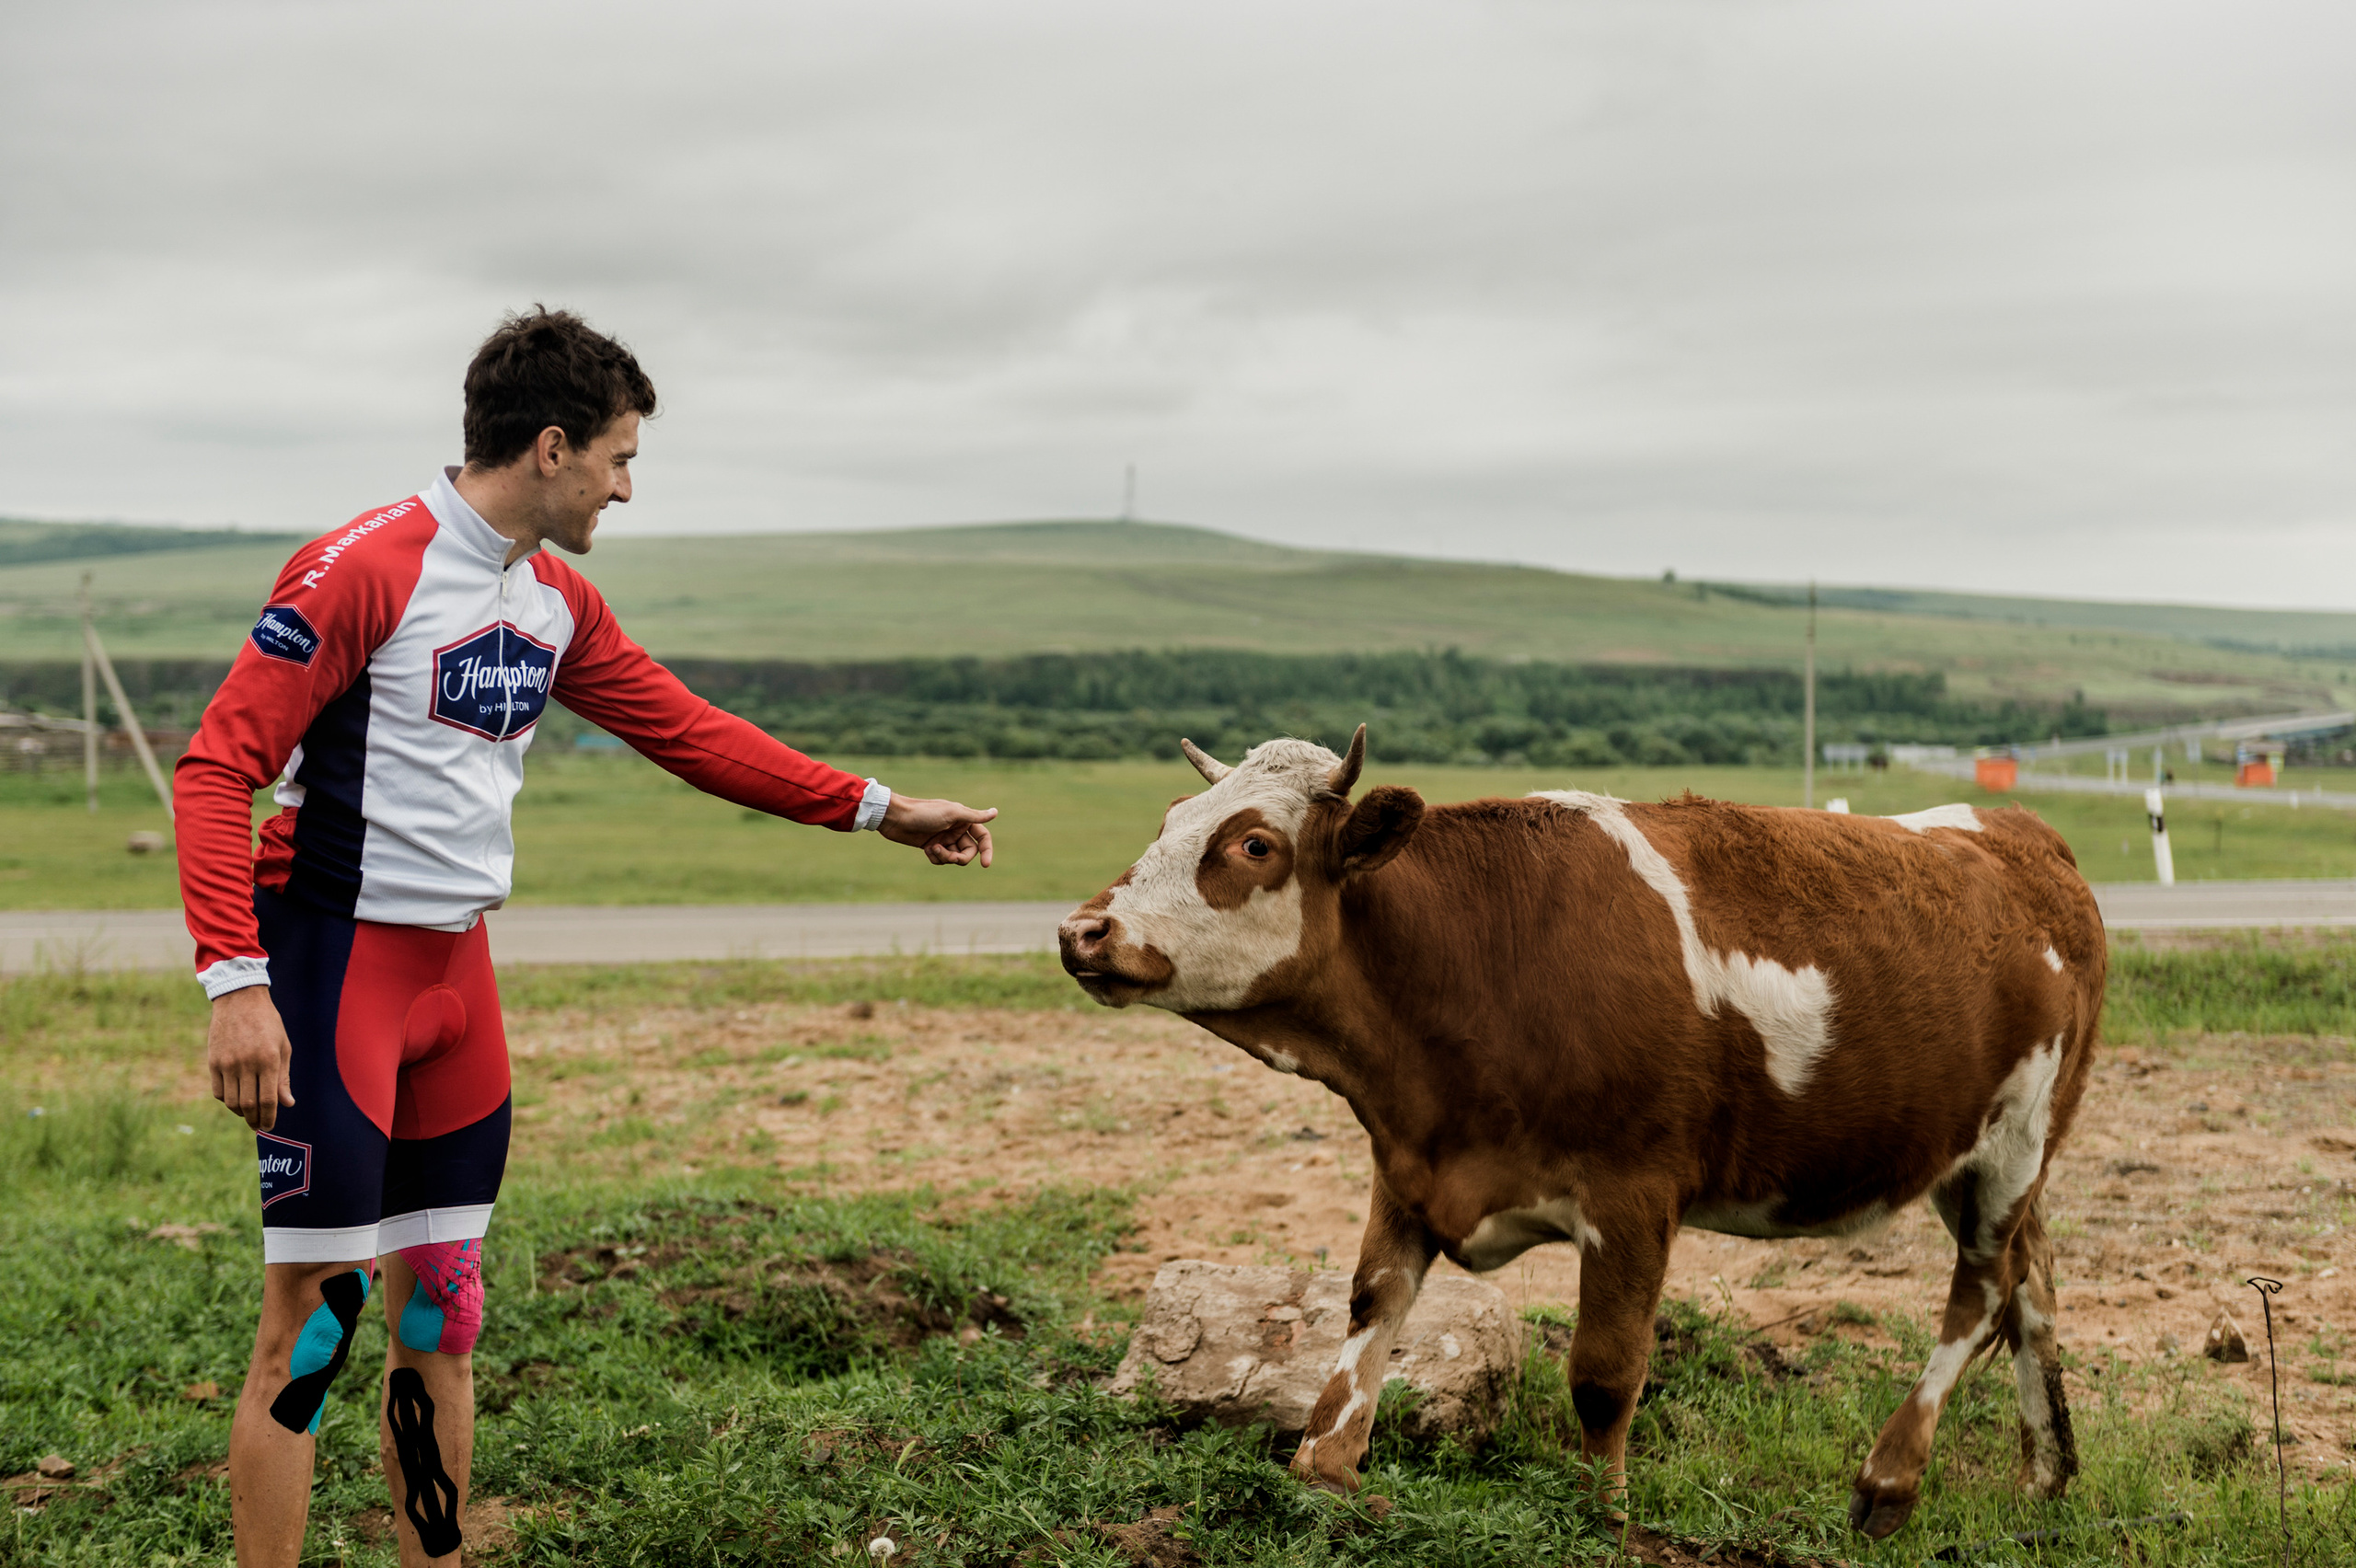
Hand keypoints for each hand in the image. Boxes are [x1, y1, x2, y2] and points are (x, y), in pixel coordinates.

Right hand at [208, 986, 294, 1130]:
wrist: (239, 1000)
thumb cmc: (268, 1023)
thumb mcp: (283, 1047)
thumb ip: (283, 1077)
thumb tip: (287, 1104)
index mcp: (268, 1060)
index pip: (268, 1100)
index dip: (269, 1117)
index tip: (269, 1127)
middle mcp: (247, 1064)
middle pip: (248, 1104)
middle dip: (255, 1120)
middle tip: (259, 1126)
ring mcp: (227, 1063)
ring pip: (231, 1101)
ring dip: (240, 1113)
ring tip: (249, 1114)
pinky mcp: (213, 1061)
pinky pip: (218, 1091)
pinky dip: (227, 1100)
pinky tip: (235, 1100)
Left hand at [880, 795, 996, 866]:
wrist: (896, 818)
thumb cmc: (924, 813)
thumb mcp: (951, 813)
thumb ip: (974, 816)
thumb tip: (995, 812)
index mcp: (963, 819)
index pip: (982, 837)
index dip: (987, 850)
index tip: (985, 864)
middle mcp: (956, 829)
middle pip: (969, 851)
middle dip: (960, 857)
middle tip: (950, 857)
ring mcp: (944, 838)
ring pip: (954, 857)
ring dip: (946, 857)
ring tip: (933, 849)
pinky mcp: (932, 846)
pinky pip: (941, 859)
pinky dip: (936, 857)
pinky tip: (926, 850)